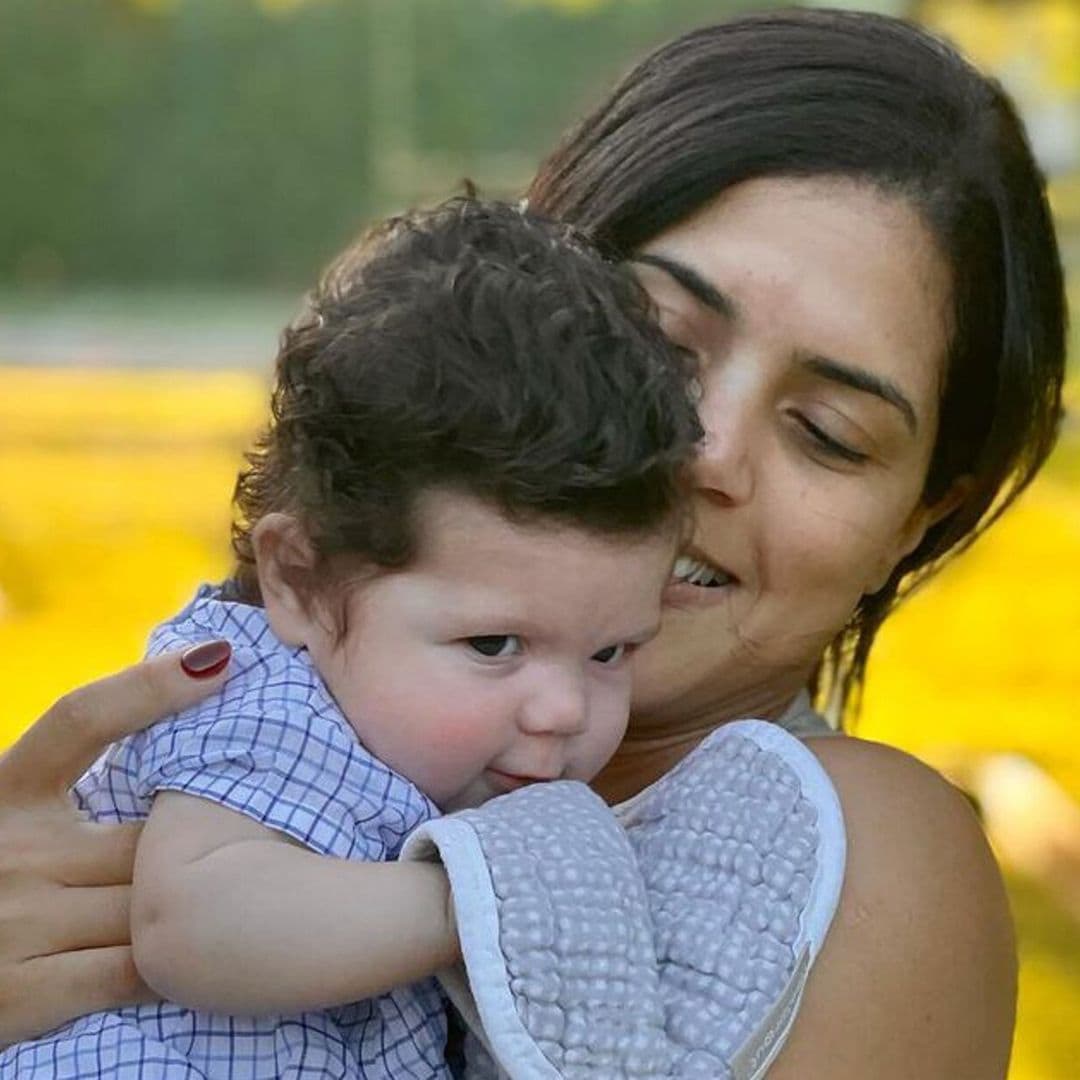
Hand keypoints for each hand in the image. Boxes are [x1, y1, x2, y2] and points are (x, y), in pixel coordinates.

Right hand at [0, 642, 230, 1046]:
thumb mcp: (19, 822)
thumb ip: (76, 792)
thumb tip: (184, 712)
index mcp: (7, 793)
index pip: (79, 718)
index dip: (149, 684)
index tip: (220, 657)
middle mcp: (11, 848)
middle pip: (149, 833)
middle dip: (202, 843)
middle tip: (277, 836)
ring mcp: (16, 921)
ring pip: (154, 901)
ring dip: (202, 906)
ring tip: (260, 904)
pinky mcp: (22, 993)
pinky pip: (138, 970)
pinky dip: (177, 967)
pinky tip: (205, 962)